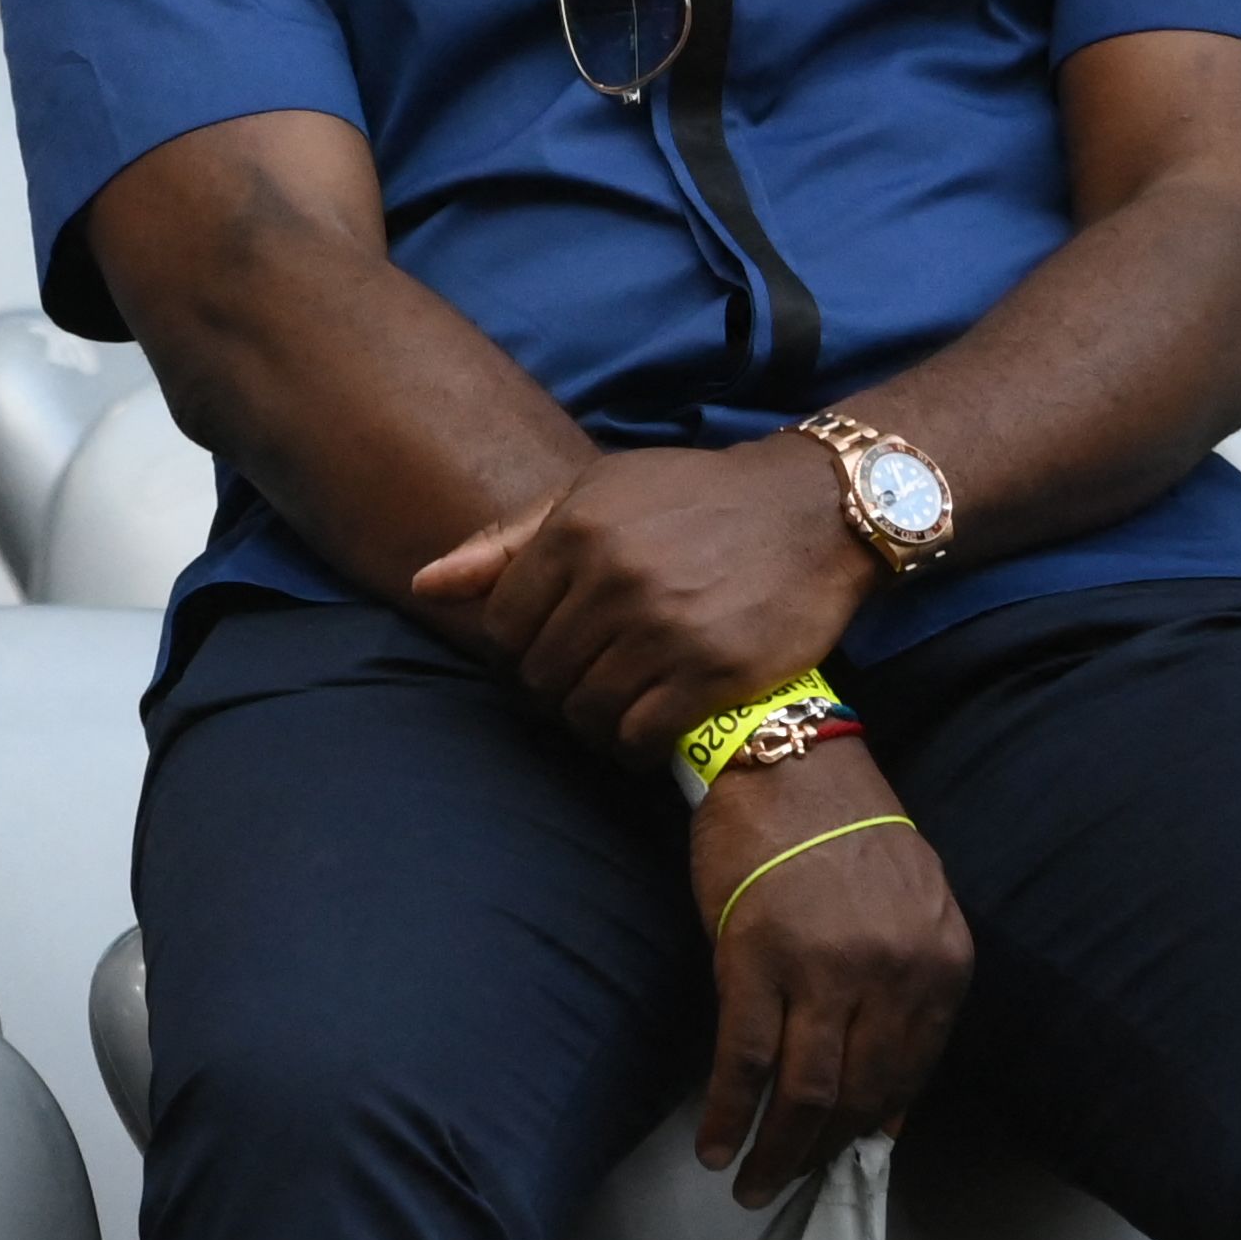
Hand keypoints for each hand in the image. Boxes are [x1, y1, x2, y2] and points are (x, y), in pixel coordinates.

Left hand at [412, 438, 873, 751]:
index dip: (513, 652)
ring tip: (610, 712)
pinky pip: (643, 734)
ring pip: (586, 710)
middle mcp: (614, 581)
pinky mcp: (715, 671)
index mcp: (576, 533)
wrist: (814, 510)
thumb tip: (426, 585)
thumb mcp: (594, 494)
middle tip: (578, 687)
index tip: (540, 656)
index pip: (502, 627)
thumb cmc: (693, 499)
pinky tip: (644, 731)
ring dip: (590, 724)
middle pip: (539, 674)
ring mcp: (666, 629)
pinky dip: (633, 745)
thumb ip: (506, 541)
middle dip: (550, 689)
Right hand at [689, 740, 967, 1205]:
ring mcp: (821, 971)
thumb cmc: (842, 824)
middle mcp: (891, 974)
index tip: (848, 1152)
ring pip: (804, 1093)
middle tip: (792, 1182)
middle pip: (859, 1095)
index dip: (874, 1123)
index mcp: (940, 963)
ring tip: (753, 1182)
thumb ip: (911, 994)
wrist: (783, 759)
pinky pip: (744, 1060)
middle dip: (823, 1152)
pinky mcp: (751, 960)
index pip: (911, 1073)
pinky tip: (713, 1142)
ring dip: (777, 1153)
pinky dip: (727, 1112)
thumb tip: (888, 1100)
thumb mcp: (911, 904)